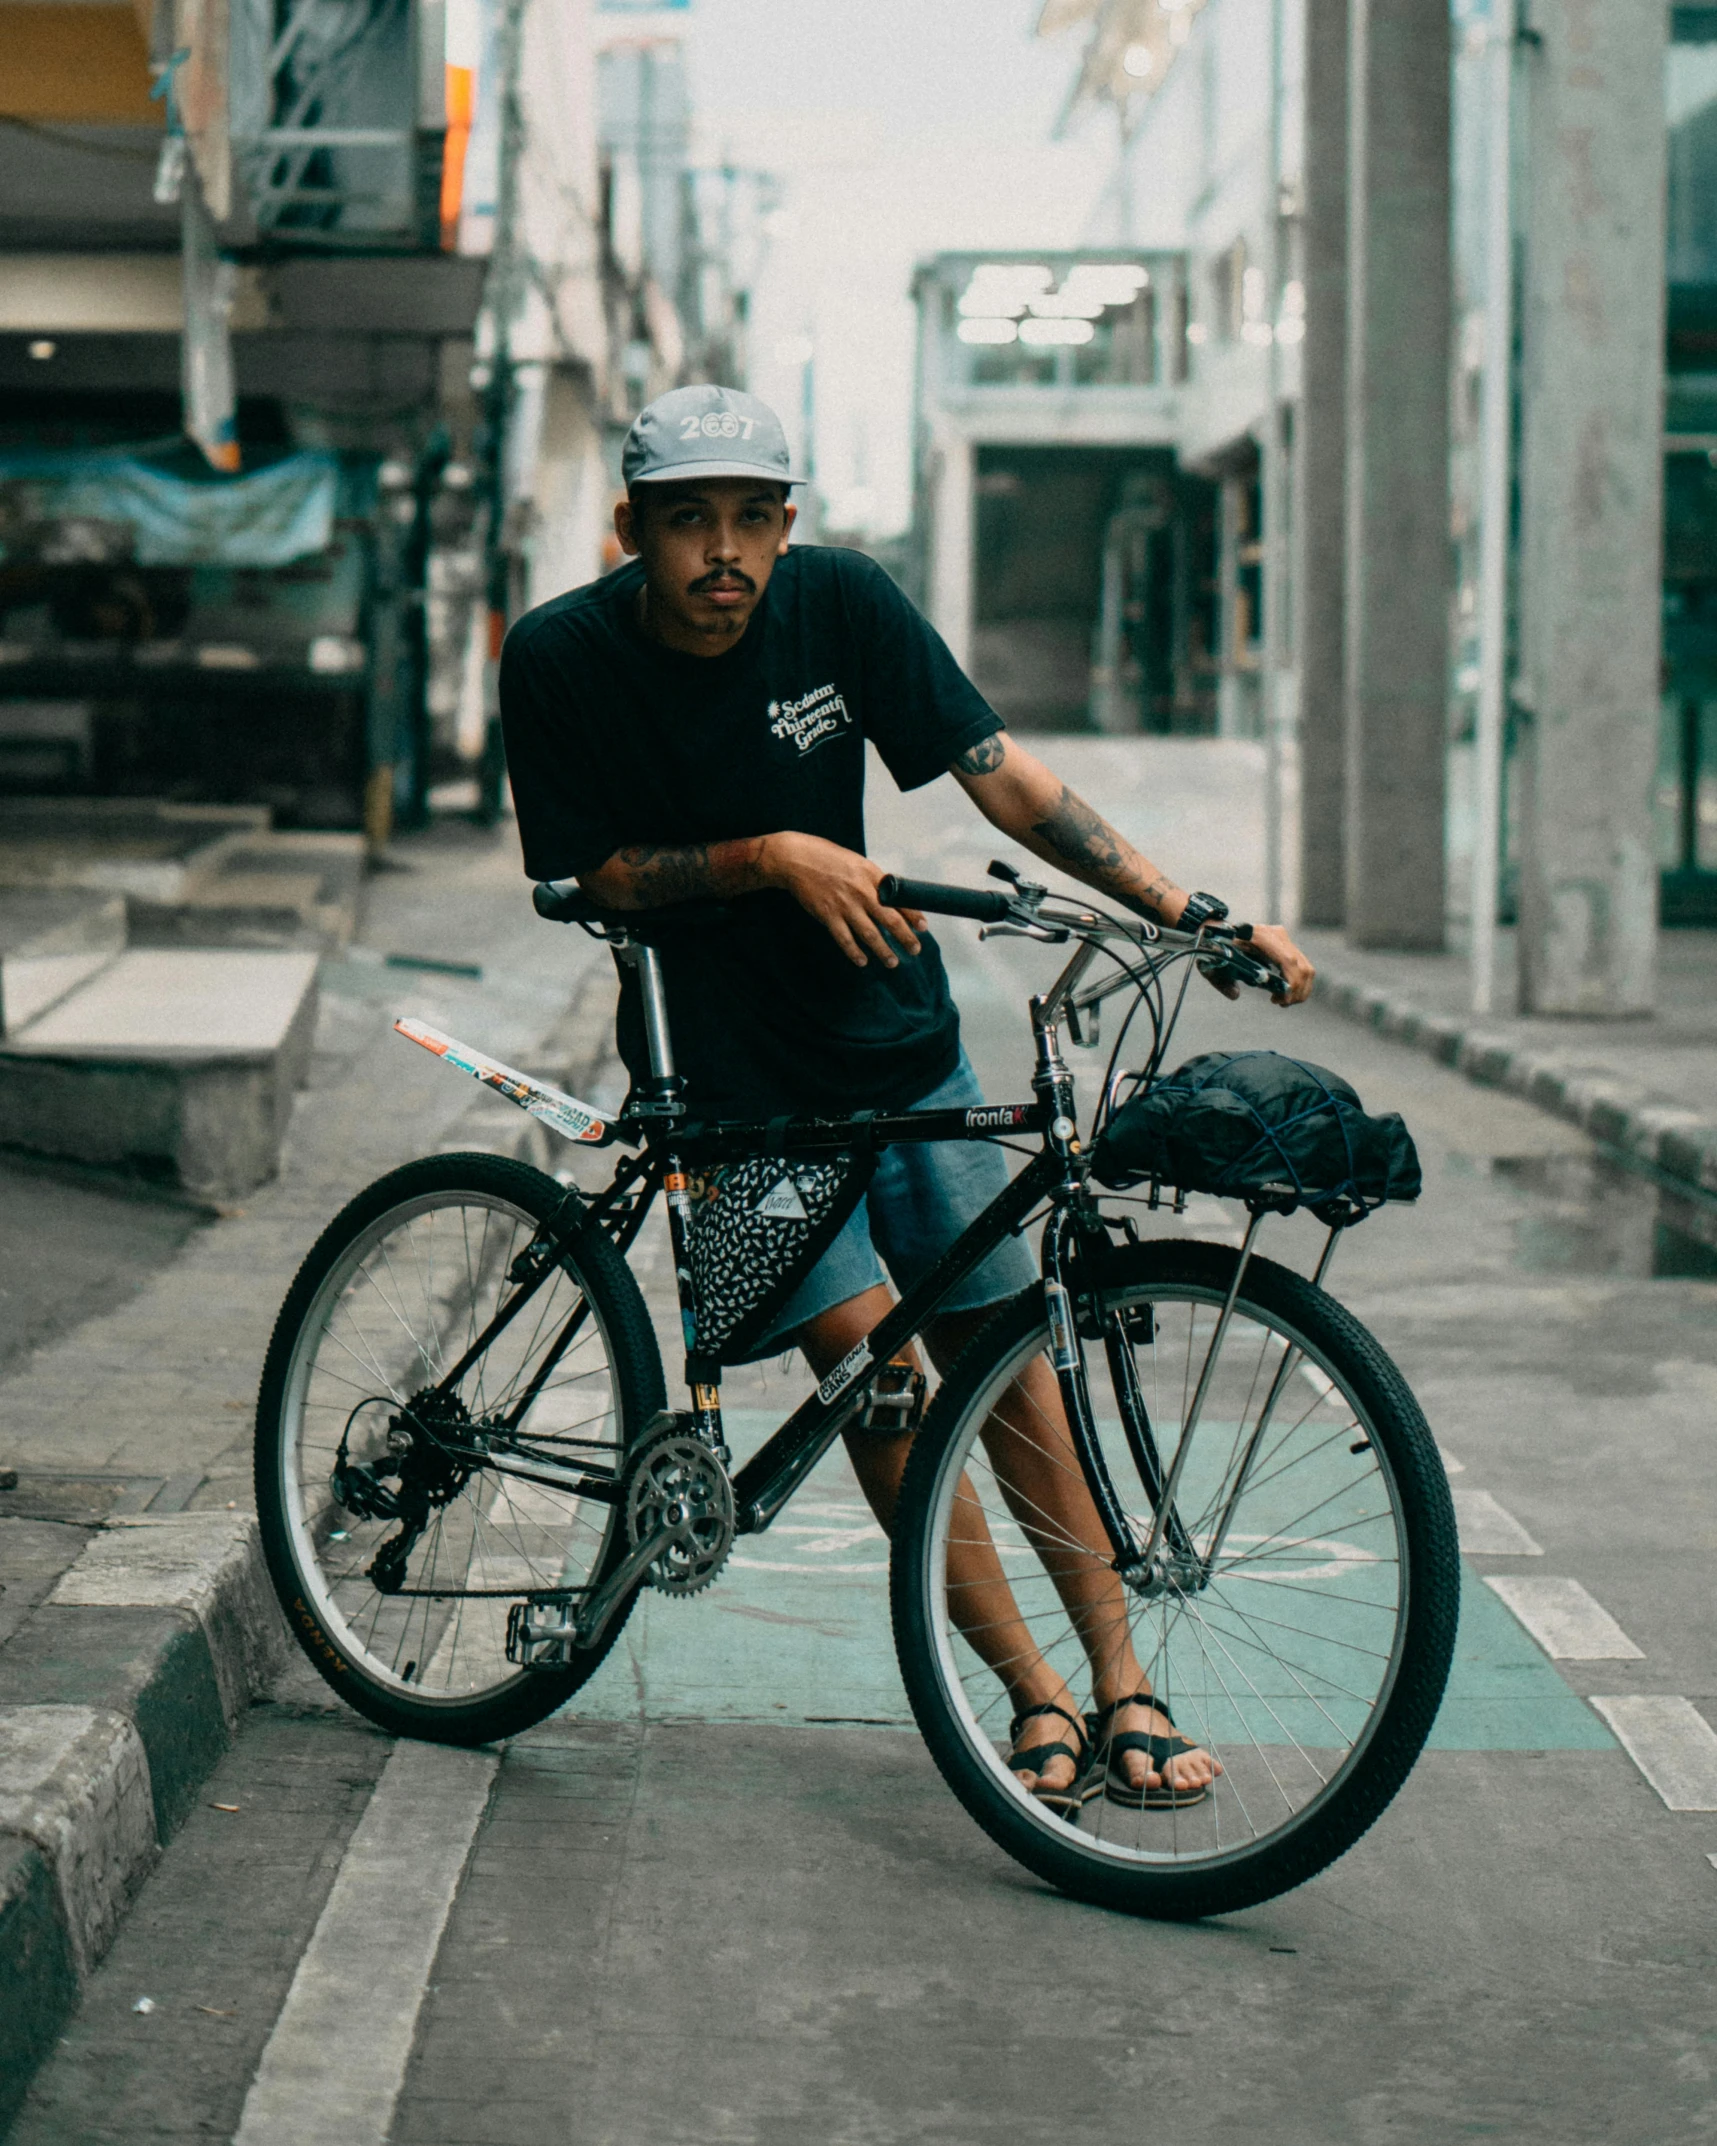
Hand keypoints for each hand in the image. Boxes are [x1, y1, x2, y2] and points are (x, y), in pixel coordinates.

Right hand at [757, 832, 924, 968]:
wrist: (797, 859)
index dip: (913, 914)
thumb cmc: (828, 859)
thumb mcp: (857, 864)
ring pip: (870, 933)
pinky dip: (854, 952)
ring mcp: (845, 905)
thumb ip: (873, 881)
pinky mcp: (828, 915)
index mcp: (871, 876)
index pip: (899, 898)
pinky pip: (844, 939)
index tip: (923, 927)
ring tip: (892, 962)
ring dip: (883, 950)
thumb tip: (890, 898)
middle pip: (889, 919)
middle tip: (915, 950)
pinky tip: (862, 961)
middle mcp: (862, 891)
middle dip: (905, 937)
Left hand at [1198, 923, 1312, 1004]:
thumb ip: (1222, 981)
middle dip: (1297, 991)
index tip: (1282, 1000)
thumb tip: (1235, 995)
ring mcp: (1283, 939)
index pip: (1287, 960)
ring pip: (1306, 968)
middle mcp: (1276, 935)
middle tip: (1282, 1003)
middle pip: (1302, 967)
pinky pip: (1302, 967)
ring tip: (1283, 1000)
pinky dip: (1299, 983)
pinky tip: (1284, 992)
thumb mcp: (1213, 965)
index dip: (1292, 983)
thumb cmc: (1215, 950)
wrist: (1218, 931)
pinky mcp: (1286, 945)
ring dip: (1301, 989)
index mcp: (1259, 936)